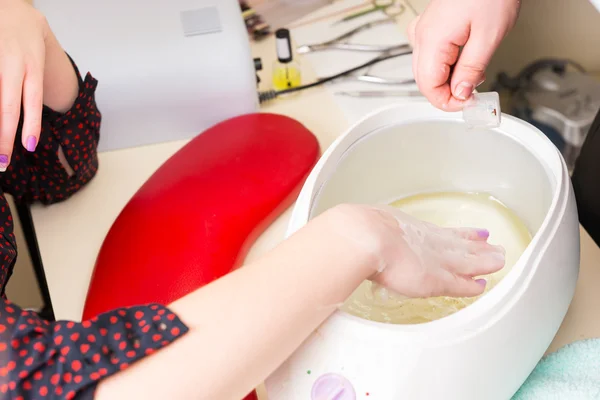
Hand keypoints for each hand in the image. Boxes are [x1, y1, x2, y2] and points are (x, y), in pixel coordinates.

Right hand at [0, 0, 48, 169]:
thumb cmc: (24, 27)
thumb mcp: (39, 47)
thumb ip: (33, 76)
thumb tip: (26, 108)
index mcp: (32, 63)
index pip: (32, 100)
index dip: (31, 124)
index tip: (29, 147)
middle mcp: (13, 62)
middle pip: (8, 105)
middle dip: (5, 135)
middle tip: (3, 160)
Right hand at [328, 204, 505, 297]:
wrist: (365, 237)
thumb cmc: (361, 231)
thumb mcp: (371, 224)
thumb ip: (372, 229)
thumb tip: (354, 229)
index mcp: (415, 230)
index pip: (445, 233)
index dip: (462, 234)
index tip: (477, 233)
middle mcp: (430, 243)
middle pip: (462, 245)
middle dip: (479, 247)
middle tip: (495, 246)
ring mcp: (436, 261)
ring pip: (467, 262)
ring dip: (483, 262)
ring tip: (498, 260)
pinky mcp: (437, 280)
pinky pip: (460, 284)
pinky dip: (471, 286)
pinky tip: (482, 287)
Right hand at [407, 0, 519, 110]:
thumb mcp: (488, 36)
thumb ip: (471, 69)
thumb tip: (460, 94)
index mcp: (433, 40)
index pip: (428, 87)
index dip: (447, 103)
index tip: (467, 105)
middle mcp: (423, 36)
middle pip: (425, 81)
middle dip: (448, 93)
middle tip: (473, 95)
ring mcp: (424, 30)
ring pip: (427, 69)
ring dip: (448, 79)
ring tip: (473, 73)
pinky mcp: (431, 26)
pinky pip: (430, 54)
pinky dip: (445, 64)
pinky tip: (462, 60)